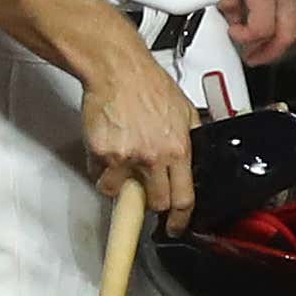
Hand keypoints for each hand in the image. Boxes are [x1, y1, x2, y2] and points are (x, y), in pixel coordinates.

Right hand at [78, 39, 197, 231]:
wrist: (117, 69)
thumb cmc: (148, 84)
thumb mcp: (184, 110)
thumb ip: (191, 139)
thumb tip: (196, 161)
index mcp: (178, 149)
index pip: (184, 198)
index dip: (179, 219)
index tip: (174, 226)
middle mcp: (154, 157)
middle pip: (155, 202)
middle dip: (150, 200)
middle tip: (144, 189)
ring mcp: (126, 157)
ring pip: (121, 193)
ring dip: (119, 185)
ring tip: (120, 164)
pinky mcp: (102, 153)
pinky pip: (99, 175)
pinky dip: (100, 168)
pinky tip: (106, 148)